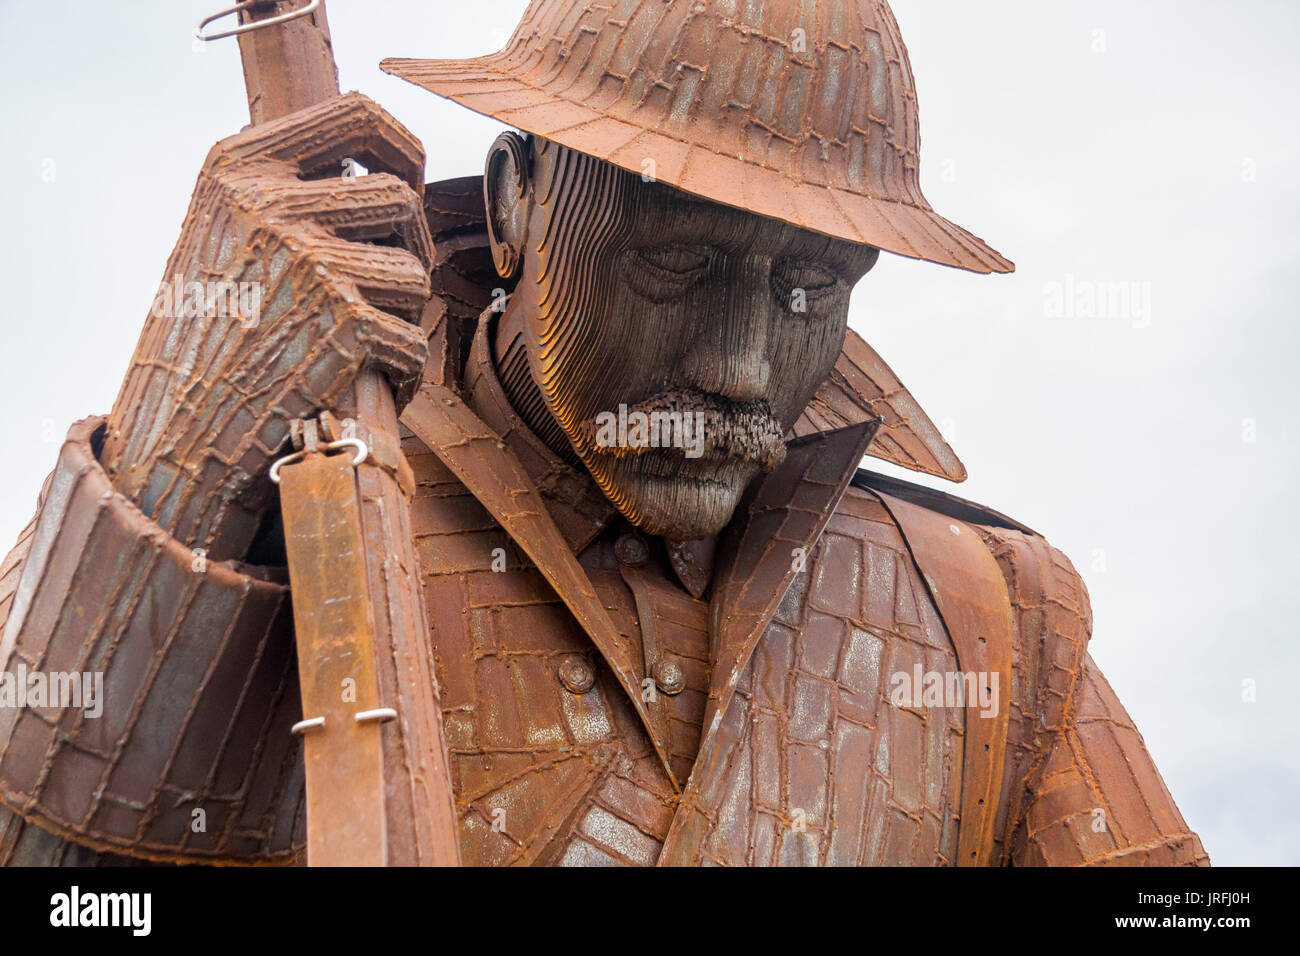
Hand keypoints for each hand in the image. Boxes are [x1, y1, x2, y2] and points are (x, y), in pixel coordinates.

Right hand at [101, 93, 432, 559]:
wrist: (177, 431)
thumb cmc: (211, 332)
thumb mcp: (224, 229)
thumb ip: (289, 187)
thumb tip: (395, 169)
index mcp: (238, 165)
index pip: (357, 114)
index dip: (403, 146)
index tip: (412, 175)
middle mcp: (270, 204)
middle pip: (401, 199)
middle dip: (409, 245)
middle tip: (386, 284)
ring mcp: (310, 263)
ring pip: (414, 275)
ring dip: (400, 315)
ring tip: (355, 341)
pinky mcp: (345, 325)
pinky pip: (413, 342)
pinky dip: (400, 373)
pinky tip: (364, 385)